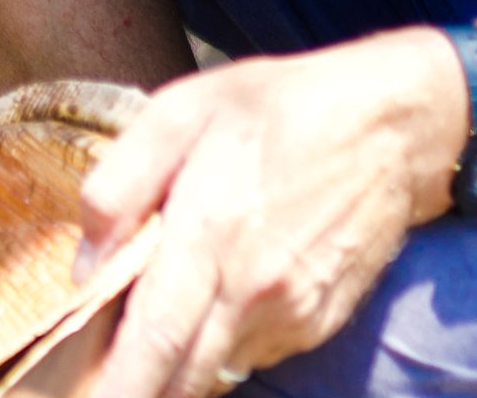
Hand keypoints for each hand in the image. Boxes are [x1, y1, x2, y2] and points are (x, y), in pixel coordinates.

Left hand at [74, 30, 467, 397]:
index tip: (83, 397)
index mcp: (209, 236)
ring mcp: (292, 315)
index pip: (152, 344)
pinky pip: (252, 354)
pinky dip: (220, 345)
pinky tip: (211, 301)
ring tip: (154, 324)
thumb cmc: (280, 107)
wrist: (393, 124)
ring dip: (177, 364)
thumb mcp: (181, 112)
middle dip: (137, 386)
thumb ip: (120, 186)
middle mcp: (252, 292)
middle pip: (180, 379)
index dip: (116, 387)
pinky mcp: (319, 323)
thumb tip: (85, 265)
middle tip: (100, 371)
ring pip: (215, 370)